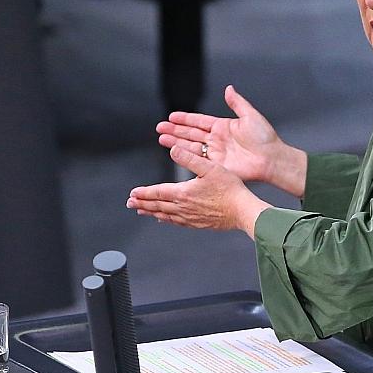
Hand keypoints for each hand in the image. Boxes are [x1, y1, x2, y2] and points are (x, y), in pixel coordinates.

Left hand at [127, 145, 268, 234]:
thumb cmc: (230, 189)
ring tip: (141, 211)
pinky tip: (163, 219)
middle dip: (142, 203)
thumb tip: (173, 149)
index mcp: (184, 193)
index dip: (144, 192)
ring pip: (165, 215)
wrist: (242, 211)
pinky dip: (166, 220)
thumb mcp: (210, 168)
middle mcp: (183, 207)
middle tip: (130, 203)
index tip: (133, 193)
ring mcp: (190, 217)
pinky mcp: (198, 223)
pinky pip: (176, 222)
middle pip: (157, 205)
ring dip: (151, 212)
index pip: (158, 192)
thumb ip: (190, 159)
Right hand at [155, 84, 306, 197]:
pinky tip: (173, 151)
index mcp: (223, 127)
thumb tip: (228, 88)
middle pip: (191, 134)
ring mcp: (215, 153)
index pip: (199, 121)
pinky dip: (184, 155)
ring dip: (175, 142)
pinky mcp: (216, 165)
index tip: (171, 117)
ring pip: (190, 146)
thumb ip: (237, 103)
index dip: (185, 119)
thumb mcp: (250, 116)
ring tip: (161, 138)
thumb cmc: (265, 138)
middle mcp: (217, 140)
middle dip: (174, 131)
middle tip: (159, 128)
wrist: (271, 159)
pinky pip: (197, 159)